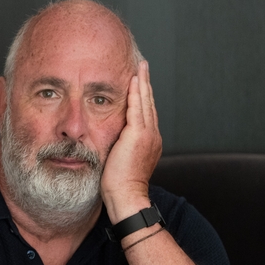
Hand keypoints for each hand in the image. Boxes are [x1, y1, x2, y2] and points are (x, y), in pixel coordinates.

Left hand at [100, 61, 162, 222]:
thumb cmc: (120, 188)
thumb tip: (111, 144)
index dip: (143, 97)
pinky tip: (133, 79)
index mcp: (149, 143)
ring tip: (141, 66)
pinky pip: (137, 107)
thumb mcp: (121, 163)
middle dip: (146, 84)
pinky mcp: (138, 135)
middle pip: (149, 103)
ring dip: (142, 82)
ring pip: (146, 102)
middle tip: (143, 66)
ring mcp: (147, 135)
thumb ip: (120, 149)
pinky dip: (136, 92)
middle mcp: (152, 136)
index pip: (146, 114)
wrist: (127, 197)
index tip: (139, 83)